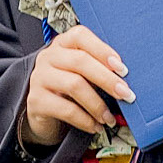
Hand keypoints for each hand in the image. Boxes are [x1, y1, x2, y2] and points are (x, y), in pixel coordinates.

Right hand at [24, 25, 132, 147]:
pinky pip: (66, 110)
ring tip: (109, 118)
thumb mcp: (82, 72)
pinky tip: (95, 126)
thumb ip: (98, 68)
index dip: (103, 50)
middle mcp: (48, 57)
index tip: (122, 68)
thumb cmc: (68, 88)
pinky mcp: (36, 101)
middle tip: (126, 94)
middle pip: (80, 61)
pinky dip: (86, 120)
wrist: (42, 111)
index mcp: (62, 44)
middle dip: (107, 79)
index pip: (80, 36)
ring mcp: (39, 77)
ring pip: (74, 85)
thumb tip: (125, 79)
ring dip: (98, 104)